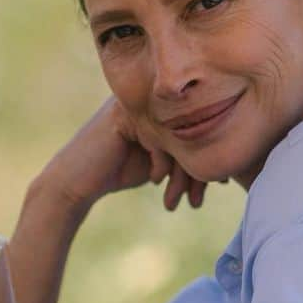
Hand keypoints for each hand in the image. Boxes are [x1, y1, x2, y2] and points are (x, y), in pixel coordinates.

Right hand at [38, 98, 211, 214]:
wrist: (77, 180)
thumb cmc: (121, 170)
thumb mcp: (162, 162)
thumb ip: (186, 156)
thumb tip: (225, 171)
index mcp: (166, 108)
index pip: (200, 130)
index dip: (211, 159)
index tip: (222, 184)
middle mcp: (154, 101)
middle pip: (193, 132)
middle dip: (199, 170)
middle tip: (200, 200)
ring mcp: (138, 105)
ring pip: (178, 138)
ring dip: (183, 174)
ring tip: (185, 201)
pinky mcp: (124, 116)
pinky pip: (158, 139)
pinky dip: (162, 163)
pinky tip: (158, 181)